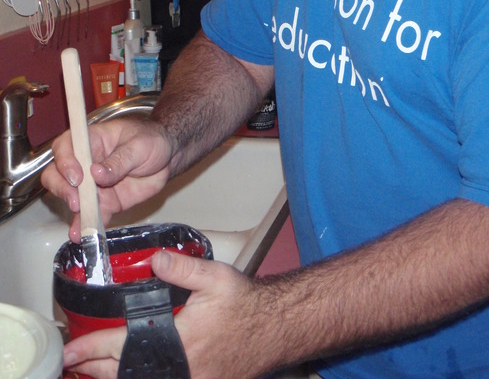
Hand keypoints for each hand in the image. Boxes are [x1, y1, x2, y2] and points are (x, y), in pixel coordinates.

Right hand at [41, 116, 171, 240]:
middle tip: (77, 201)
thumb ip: (119, 160)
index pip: (65, 146)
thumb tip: (97, 173)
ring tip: (80, 225)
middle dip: (62, 189)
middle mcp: (86, 162)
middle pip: (58, 174)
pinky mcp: (104, 201)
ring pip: (71, 198)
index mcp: (92, 140)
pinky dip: (88, 224)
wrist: (168, 158)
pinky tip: (85, 233)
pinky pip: (92, 214)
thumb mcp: (139, 145)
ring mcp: (93, 184)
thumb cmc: (151, 140)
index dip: (65, 162)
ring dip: (73, 213)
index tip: (76, 176)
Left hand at [62, 251, 277, 378]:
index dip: (94, 348)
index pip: (125, 347)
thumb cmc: (247, 304)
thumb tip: (155, 261)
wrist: (276, 329)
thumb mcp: (217, 277)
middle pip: (126, 373)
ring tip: (93, 370)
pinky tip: (130, 374)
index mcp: (179, 341)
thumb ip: (184, 267)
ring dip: (114, 376)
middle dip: (95, 368)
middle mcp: (181, 368)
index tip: (73, 350)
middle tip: (72, 362)